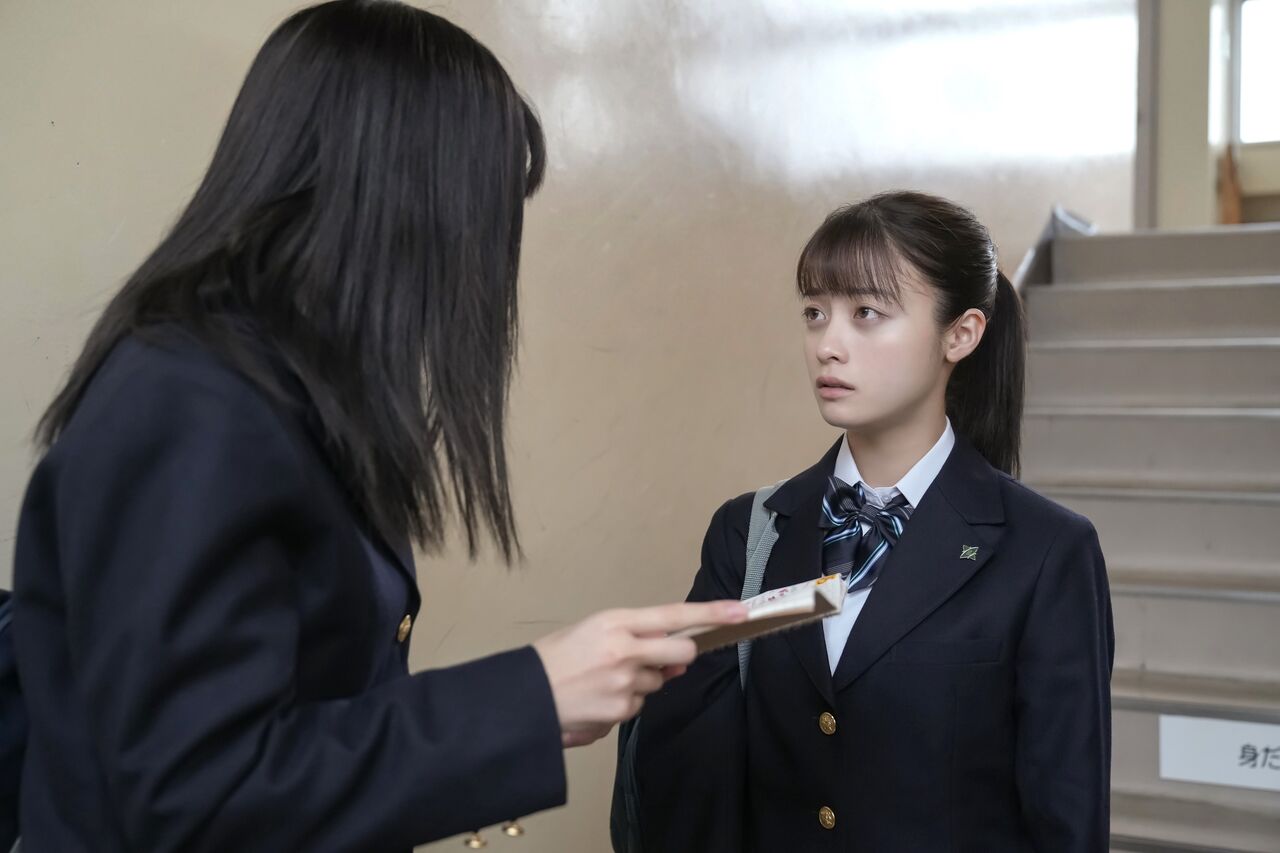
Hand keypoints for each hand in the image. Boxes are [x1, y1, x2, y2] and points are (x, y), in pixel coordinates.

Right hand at [533, 600, 746, 747]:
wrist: (524, 697)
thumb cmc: (555, 658)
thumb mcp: (592, 631)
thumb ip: (637, 638)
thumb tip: (677, 658)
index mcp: (615, 622)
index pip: (674, 614)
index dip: (712, 613)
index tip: (741, 611)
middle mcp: (624, 651)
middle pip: (681, 653)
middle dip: (679, 657)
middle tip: (657, 658)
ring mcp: (625, 684)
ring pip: (657, 682)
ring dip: (642, 681)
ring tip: (603, 680)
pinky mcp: (620, 712)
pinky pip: (638, 706)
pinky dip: (624, 703)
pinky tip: (597, 698)